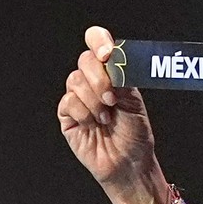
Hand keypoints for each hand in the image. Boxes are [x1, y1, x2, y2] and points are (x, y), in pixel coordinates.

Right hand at [57, 26, 167, 203]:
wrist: (129, 162)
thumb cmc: (135, 133)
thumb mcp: (133, 100)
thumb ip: (120, 77)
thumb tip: (110, 57)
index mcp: (112, 73)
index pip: (98, 43)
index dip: (99, 41)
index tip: (107, 54)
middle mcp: (94, 82)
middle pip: (85, 61)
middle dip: (99, 78)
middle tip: (112, 98)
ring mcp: (78, 97)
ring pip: (75, 81)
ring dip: (94, 100)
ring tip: (107, 117)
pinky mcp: (67, 115)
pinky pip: (68, 102)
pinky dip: (84, 113)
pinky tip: (94, 124)